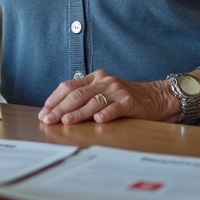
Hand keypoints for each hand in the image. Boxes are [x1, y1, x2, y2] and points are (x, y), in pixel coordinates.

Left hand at [37, 70, 177, 124]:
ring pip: (93, 101)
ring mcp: (117, 91)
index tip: (44, 111)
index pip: (69, 86)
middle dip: (60, 108)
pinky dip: (106, 113)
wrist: (156, 97)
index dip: (54, 99)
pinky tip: (98, 119)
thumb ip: (85, 96)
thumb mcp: (103, 91)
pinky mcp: (129, 102)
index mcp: (95, 77)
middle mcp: (104, 81)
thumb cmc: (125, 97)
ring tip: (66, 121)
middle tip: (48, 120)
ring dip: (77, 113)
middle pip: (77, 94)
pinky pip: (115, 107)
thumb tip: (58, 110)